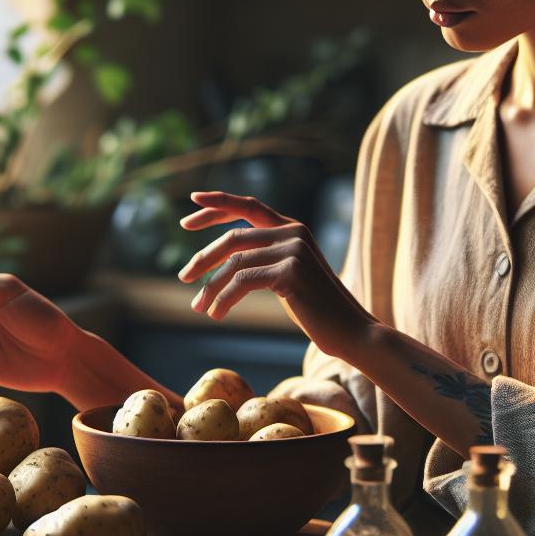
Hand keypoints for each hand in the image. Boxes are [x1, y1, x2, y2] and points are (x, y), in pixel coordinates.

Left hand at [178, 191, 375, 358]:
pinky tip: (216, 315)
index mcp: (293, 229)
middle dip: (203, 257)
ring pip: (234, 263)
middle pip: (233, 237)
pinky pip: (243, 282)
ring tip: (198, 307)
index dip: (218, 204)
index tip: (189, 210)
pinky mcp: (290, 272)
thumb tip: (225, 265)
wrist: (351, 331)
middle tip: (183, 277)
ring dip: (211, 287)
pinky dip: (224, 299)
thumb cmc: (317, 310)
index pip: (249, 207)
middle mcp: (293, 233)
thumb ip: (265, 262)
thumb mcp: (288, 277)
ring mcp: (293, 251)